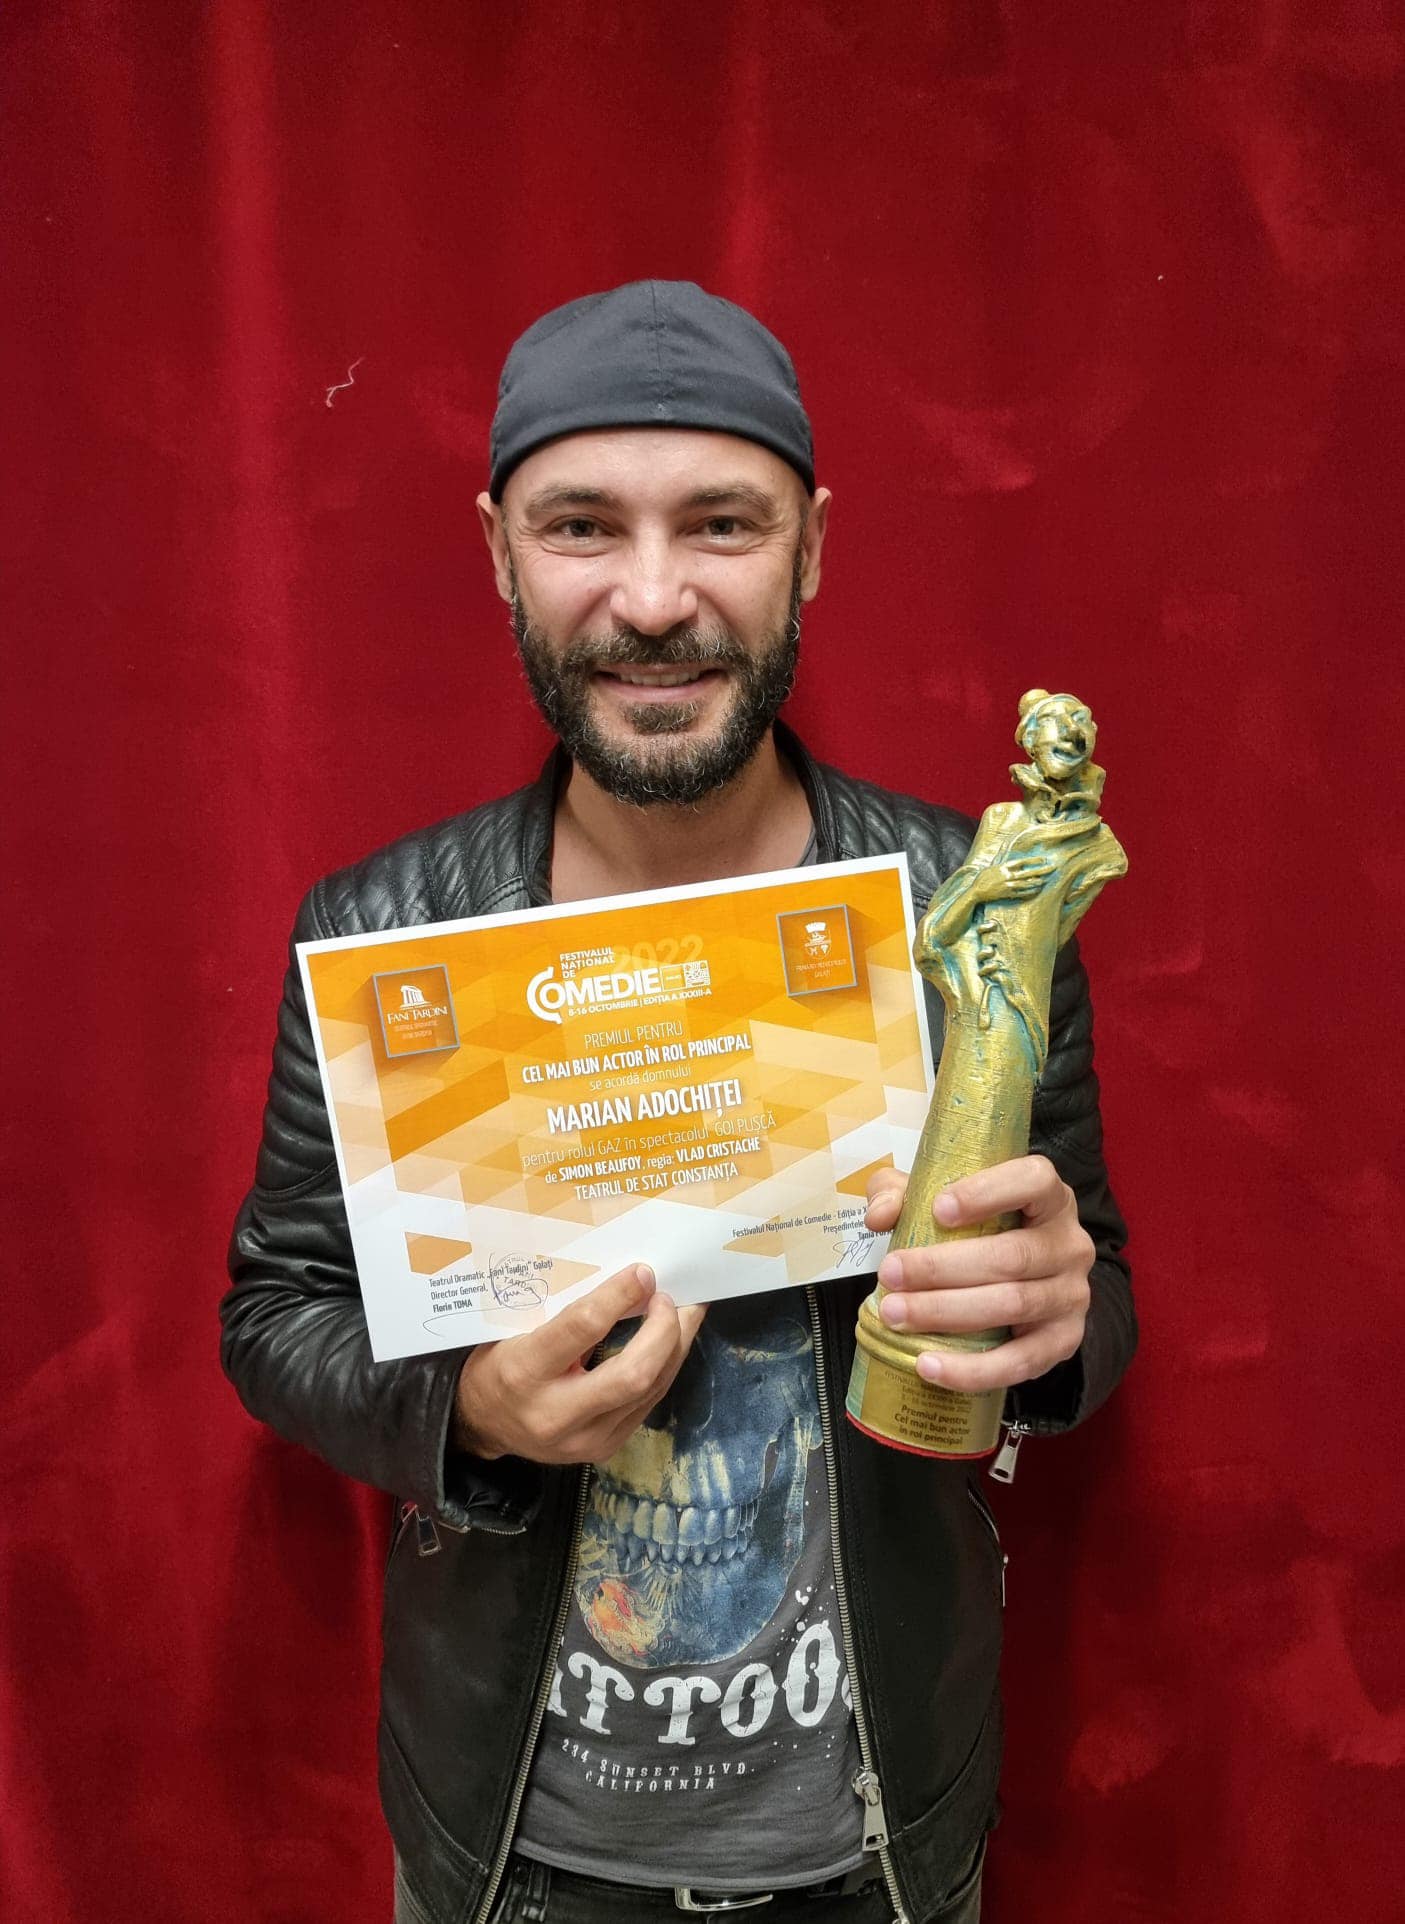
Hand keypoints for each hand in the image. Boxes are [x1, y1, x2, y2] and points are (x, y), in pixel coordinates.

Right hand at [453, 1263, 705, 1463]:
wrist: (483, 1424)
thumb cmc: (499, 1361)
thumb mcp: (515, 1329)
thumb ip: (565, 1310)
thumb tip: (624, 1279)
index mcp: (524, 1373)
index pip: (583, 1328)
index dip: (619, 1296)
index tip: (642, 1272)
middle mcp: (556, 1414)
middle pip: (632, 1373)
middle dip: (663, 1330)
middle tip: (670, 1296)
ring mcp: (585, 1440)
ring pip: (650, 1389)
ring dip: (675, 1346)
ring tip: (687, 1311)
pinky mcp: (605, 1449)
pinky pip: (648, 1403)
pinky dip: (665, 1367)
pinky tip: (671, 1342)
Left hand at [863, 1156, 1091, 1391]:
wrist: (1024, 1283)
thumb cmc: (978, 1230)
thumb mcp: (939, 1199)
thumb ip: (903, 1194)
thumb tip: (879, 1217)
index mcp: (1049, 1196)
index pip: (1033, 1181)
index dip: (987, 1193)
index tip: (937, 1209)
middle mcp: (1070, 1243)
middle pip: (1012, 1255)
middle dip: (943, 1268)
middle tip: (889, 1274)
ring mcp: (1072, 1295)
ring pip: (1013, 1304)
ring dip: (947, 1313)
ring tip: (896, 1314)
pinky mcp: (1063, 1342)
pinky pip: (1021, 1362)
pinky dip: (972, 1369)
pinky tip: (927, 1366)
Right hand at [980, 855, 1056, 901]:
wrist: (976, 892)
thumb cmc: (983, 878)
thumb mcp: (992, 867)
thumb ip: (1003, 863)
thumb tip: (1009, 855)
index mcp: (1003, 867)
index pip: (1022, 862)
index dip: (1033, 860)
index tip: (1043, 859)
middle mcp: (1007, 876)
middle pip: (1027, 873)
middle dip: (1040, 870)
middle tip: (1051, 868)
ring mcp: (1008, 886)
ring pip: (1026, 884)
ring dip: (1036, 882)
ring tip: (1045, 880)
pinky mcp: (1007, 895)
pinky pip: (1022, 893)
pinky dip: (1030, 892)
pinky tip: (1036, 890)